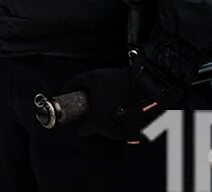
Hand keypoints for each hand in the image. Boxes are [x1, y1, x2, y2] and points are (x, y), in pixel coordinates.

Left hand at [63, 61, 184, 141]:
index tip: (71, 115)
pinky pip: (119, 128)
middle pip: (93, 129)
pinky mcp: (133, 131)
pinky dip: (115, 120)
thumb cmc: (117, 81)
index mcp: (97, 122)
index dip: (73, 122)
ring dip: (102, 119)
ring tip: (105, 103)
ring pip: (106, 129)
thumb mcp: (91, 78)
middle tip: (88, 106)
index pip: (79, 130)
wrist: (147, 83)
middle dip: (89, 118)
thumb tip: (64, 90)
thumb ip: (74, 84)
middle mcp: (109, 132)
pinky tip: (116, 108)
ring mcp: (122, 133)